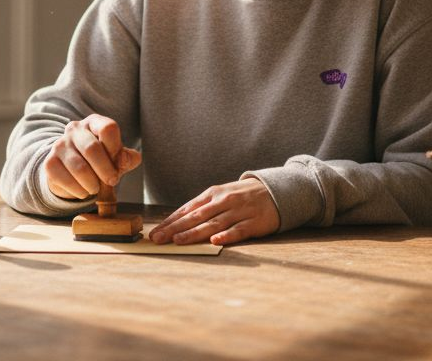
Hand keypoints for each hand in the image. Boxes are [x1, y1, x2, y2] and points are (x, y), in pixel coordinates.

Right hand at [45, 114, 141, 199]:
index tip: (119, 165)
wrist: (71, 173)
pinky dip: (78, 190)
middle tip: (112, 182)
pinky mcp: (49, 163)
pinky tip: (83, 192)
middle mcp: (74, 129)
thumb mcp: (116, 158)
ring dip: (92, 184)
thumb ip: (126, 158)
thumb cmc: (99, 162)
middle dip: (106, 170)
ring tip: (96, 189)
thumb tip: (127, 159)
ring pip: (79, 167)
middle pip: (92, 148)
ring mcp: (59, 145)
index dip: (116, 149)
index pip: (108, 128)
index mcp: (94, 123)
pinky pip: (65, 180)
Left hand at [149, 177, 278, 245]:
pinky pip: (238, 230)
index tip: (155, 232)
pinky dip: (226, 236)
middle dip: (176, 228)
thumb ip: (202, 207)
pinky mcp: (254, 222)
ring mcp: (239, 211)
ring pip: (214, 224)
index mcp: (213, 194)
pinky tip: (215, 241)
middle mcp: (224, 201)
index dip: (171, 221)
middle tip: (159, 238)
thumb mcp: (221, 195)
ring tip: (178, 240)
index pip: (188, 209)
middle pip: (196, 216)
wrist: (276, 190)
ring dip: (195, 233)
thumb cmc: (242, 196)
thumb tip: (176, 221)